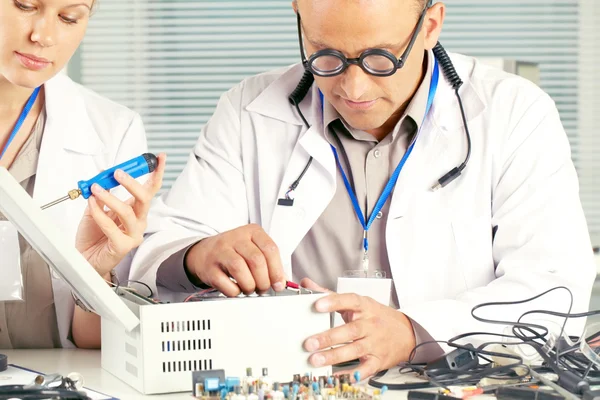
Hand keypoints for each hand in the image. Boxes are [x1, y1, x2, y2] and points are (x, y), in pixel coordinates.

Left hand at [75, 153, 165, 277]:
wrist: (84, 258)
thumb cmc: (93, 235)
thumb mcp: (96, 208)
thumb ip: (101, 194)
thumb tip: (103, 175)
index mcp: (135, 211)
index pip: (150, 189)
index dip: (156, 173)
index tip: (159, 158)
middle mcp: (138, 222)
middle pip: (144, 199)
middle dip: (132, 183)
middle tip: (118, 173)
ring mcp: (132, 235)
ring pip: (128, 212)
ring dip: (111, 197)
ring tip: (96, 188)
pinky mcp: (122, 246)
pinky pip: (112, 227)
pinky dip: (100, 214)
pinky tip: (91, 206)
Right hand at [185, 224, 286, 296]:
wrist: (203, 252)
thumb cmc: (233, 252)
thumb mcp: (253, 249)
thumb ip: (269, 263)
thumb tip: (282, 281)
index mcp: (251, 231)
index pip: (270, 249)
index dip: (277, 270)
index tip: (279, 284)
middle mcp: (236, 238)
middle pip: (256, 260)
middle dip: (264, 280)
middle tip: (263, 289)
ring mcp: (220, 251)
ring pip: (240, 269)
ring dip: (249, 286)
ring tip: (250, 289)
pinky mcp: (209, 267)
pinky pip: (225, 283)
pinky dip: (234, 291)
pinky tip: (237, 289)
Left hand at [301, 278, 415, 380]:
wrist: (406, 333)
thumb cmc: (377, 317)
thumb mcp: (358, 303)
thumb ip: (331, 295)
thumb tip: (308, 284)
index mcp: (365, 307)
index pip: (350, 301)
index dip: (334, 302)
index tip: (317, 305)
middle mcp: (370, 324)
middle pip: (350, 330)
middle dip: (328, 337)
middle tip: (309, 343)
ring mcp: (375, 343)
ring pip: (354, 350)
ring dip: (334, 356)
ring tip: (315, 359)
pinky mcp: (378, 361)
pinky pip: (364, 369)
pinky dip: (351, 374)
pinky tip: (336, 375)